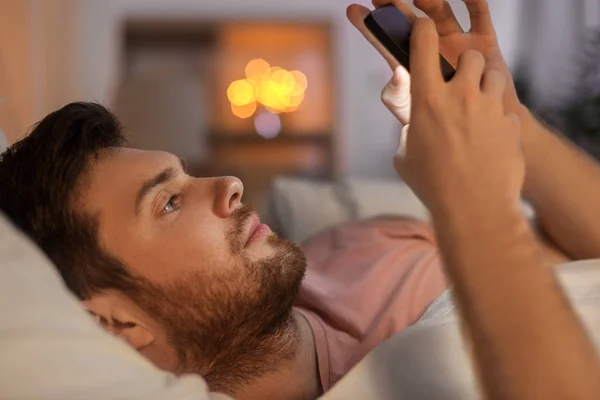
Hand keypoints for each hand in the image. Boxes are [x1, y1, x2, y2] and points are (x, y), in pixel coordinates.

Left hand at [347, 0, 520, 118]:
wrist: (487, 140)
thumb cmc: (448, 134)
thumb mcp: (417, 121)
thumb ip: (400, 99)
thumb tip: (396, 73)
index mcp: (413, 70)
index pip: (387, 46)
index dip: (371, 29)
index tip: (354, 11)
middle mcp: (433, 53)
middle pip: (411, 23)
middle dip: (395, 7)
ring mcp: (457, 45)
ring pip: (442, 14)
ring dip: (429, 1)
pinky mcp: (484, 44)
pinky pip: (479, 17)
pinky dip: (474, 1)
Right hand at [396, 19, 523, 215]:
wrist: (473, 209)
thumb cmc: (432, 184)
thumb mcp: (404, 154)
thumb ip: (409, 126)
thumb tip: (411, 117)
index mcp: (427, 99)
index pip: (424, 43)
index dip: (422, 30)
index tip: (422, 29)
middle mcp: (460, 95)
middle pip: (469, 56)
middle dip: (465, 67)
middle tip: (459, 85)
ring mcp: (490, 107)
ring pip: (494, 74)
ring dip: (484, 85)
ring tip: (476, 108)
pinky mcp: (511, 123)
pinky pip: (505, 109)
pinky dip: (497, 117)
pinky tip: (488, 139)